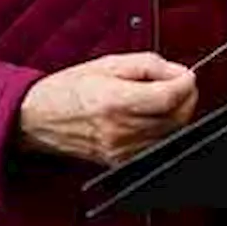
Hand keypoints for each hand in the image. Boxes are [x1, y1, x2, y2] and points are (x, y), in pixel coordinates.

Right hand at [17, 53, 197, 165]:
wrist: (38, 118)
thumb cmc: (70, 88)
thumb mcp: (109, 63)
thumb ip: (149, 65)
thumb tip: (179, 72)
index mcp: (115, 101)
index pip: (169, 98)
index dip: (186, 84)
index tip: (187, 75)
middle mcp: (119, 130)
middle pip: (176, 119)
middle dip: (186, 98)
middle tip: (178, 83)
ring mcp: (120, 150)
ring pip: (170, 135)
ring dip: (176, 115)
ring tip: (162, 98)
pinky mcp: (120, 162)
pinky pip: (155, 147)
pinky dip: (162, 130)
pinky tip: (150, 116)